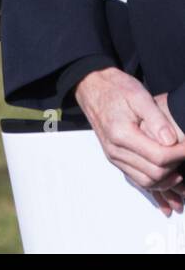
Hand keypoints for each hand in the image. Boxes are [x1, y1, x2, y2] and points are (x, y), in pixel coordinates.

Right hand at [75, 67, 184, 212]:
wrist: (92, 87)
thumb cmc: (115, 88)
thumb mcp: (138, 94)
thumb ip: (156, 119)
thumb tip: (171, 141)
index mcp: (121, 134)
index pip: (158, 157)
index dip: (180, 154)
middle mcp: (115, 150)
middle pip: (154, 174)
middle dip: (175, 167)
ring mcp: (114, 156)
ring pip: (146, 182)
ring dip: (166, 179)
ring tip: (179, 165)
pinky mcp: (115, 158)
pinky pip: (137, 179)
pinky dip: (154, 181)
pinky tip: (166, 173)